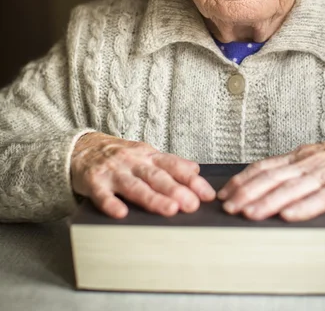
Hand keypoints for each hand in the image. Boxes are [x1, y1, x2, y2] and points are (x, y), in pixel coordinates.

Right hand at [71, 132, 215, 218]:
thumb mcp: (145, 153)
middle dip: (176, 190)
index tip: (207, 194)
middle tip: (192, 205)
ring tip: (169, 209)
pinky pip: (102, 194)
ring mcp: (114, 172)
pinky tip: (121, 214)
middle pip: (157, 177)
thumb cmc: (118, 155)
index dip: (191, 180)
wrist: (81, 147)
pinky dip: (111, 204)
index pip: (173, 166)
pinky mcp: (94, 182)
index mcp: (148, 155)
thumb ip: (169, 162)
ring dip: (152, 198)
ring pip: (135, 186)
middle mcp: (133, 161)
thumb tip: (196, 169)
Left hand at [217, 132, 324, 220]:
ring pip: (291, 189)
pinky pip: (321, 198)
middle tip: (229, 207)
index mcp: (298, 157)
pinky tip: (288, 216)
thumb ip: (291, 169)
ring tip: (249, 214)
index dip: (242, 180)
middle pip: (271, 178)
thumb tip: (261, 184)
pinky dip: (303, 207)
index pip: (263, 167)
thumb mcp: (312, 158)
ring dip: (267, 202)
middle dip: (247, 193)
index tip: (225, 193)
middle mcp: (307, 164)